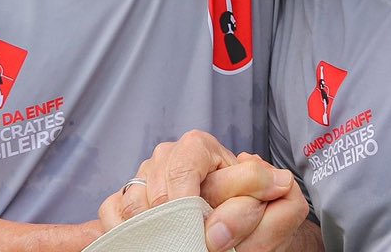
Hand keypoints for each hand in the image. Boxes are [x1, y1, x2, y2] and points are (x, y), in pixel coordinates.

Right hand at [98, 131, 307, 251]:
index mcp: (198, 147)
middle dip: (176, 224)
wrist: (235, 226)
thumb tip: (278, 182)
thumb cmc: (248, 209)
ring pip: (132, 205)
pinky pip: (112, 215)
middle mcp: (165, 156)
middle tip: (196, 242)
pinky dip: (127, 233)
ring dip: (154, 232)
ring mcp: (140, 178)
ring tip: (178, 240)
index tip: (200, 231)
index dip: (188, 203)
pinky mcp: (121, 200)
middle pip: (156, 191)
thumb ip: (269, 188)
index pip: (183, 169)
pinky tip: (152, 241)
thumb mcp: (267, 198)